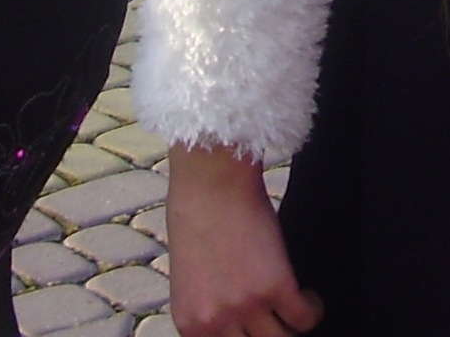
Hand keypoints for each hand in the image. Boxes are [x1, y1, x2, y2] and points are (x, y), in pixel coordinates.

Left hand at [166, 142, 323, 336]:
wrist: (209, 179)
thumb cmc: (193, 217)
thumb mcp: (187, 277)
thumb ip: (206, 309)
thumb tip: (231, 327)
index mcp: (191, 322)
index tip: (257, 332)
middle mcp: (217, 321)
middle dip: (266, 336)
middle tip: (275, 322)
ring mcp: (247, 306)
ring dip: (290, 326)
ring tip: (292, 308)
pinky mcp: (277, 286)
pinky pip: (305, 318)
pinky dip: (313, 309)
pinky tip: (309, 295)